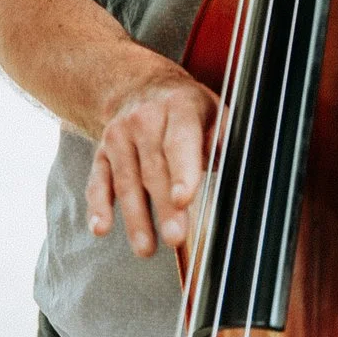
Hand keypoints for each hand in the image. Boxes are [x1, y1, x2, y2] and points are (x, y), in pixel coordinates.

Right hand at [86, 45, 220, 258]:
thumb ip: (225, 136)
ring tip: (146, 248)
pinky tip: (101, 228)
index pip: (179, 141)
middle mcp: (143, 120)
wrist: (140, 88)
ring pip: (126, 180)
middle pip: (153, 168)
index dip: (182, 171)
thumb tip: (239, 158)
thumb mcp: (213, 110)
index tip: (184, 199)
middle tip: (175, 237)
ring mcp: (118, 137)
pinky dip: (98, 205)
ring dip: (135, 216)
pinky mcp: (101, 153)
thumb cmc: (185, 108)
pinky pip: (98, 181)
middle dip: (164, 206)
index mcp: (177, 107)